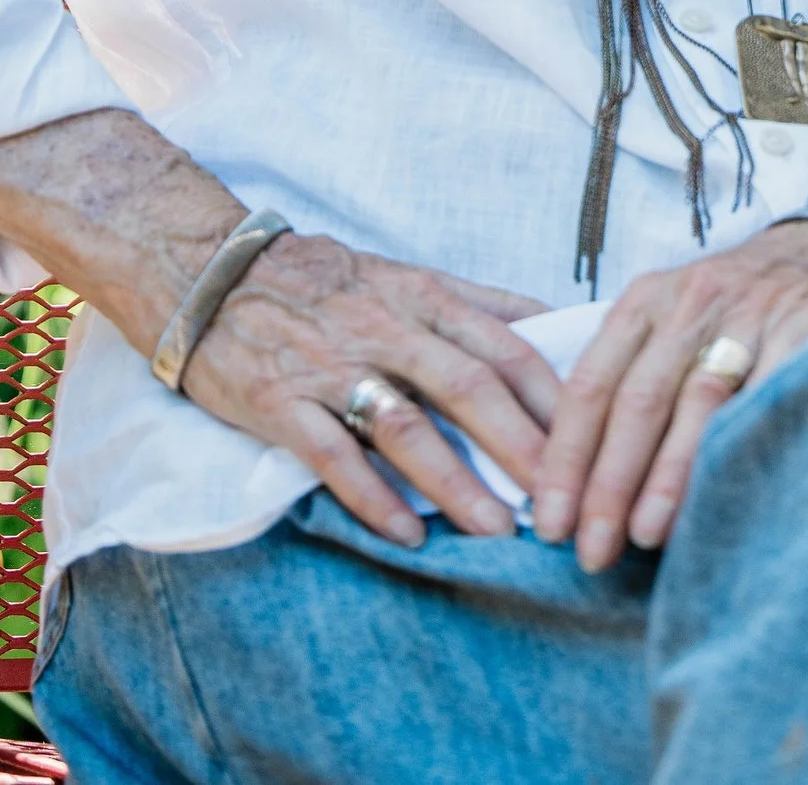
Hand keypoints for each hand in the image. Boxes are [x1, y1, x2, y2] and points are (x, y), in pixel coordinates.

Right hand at [182, 227, 561, 551]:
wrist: (211, 272)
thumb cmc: (321, 281)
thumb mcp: (405, 275)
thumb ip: (477, 304)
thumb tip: (557, 323)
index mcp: (424, 296)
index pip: (505, 345)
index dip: (553, 397)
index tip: (596, 442)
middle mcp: (386, 327)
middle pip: (468, 386)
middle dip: (522, 446)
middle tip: (564, 501)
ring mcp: (333, 365)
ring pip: (406, 425)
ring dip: (456, 482)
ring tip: (497, 531)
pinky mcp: (281, 401)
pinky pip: (332, 454)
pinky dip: (372, 496)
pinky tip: (406, 534)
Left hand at [529, 219, 807, 570]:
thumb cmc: (723, 309)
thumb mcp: (664, 317)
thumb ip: (624, 377)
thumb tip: (569, 481)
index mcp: (644, 302)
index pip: (591, 384)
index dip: (566, 458)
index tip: (550, 524)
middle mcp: (690, 303)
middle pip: (639, 399)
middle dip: (609, 482)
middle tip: (593, 552)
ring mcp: (748, 316)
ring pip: (699, 402)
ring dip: (669, 475)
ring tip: (645, 535)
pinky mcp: (802, 329)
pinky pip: (767, 398)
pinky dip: (742, 447)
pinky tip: (725, 495)